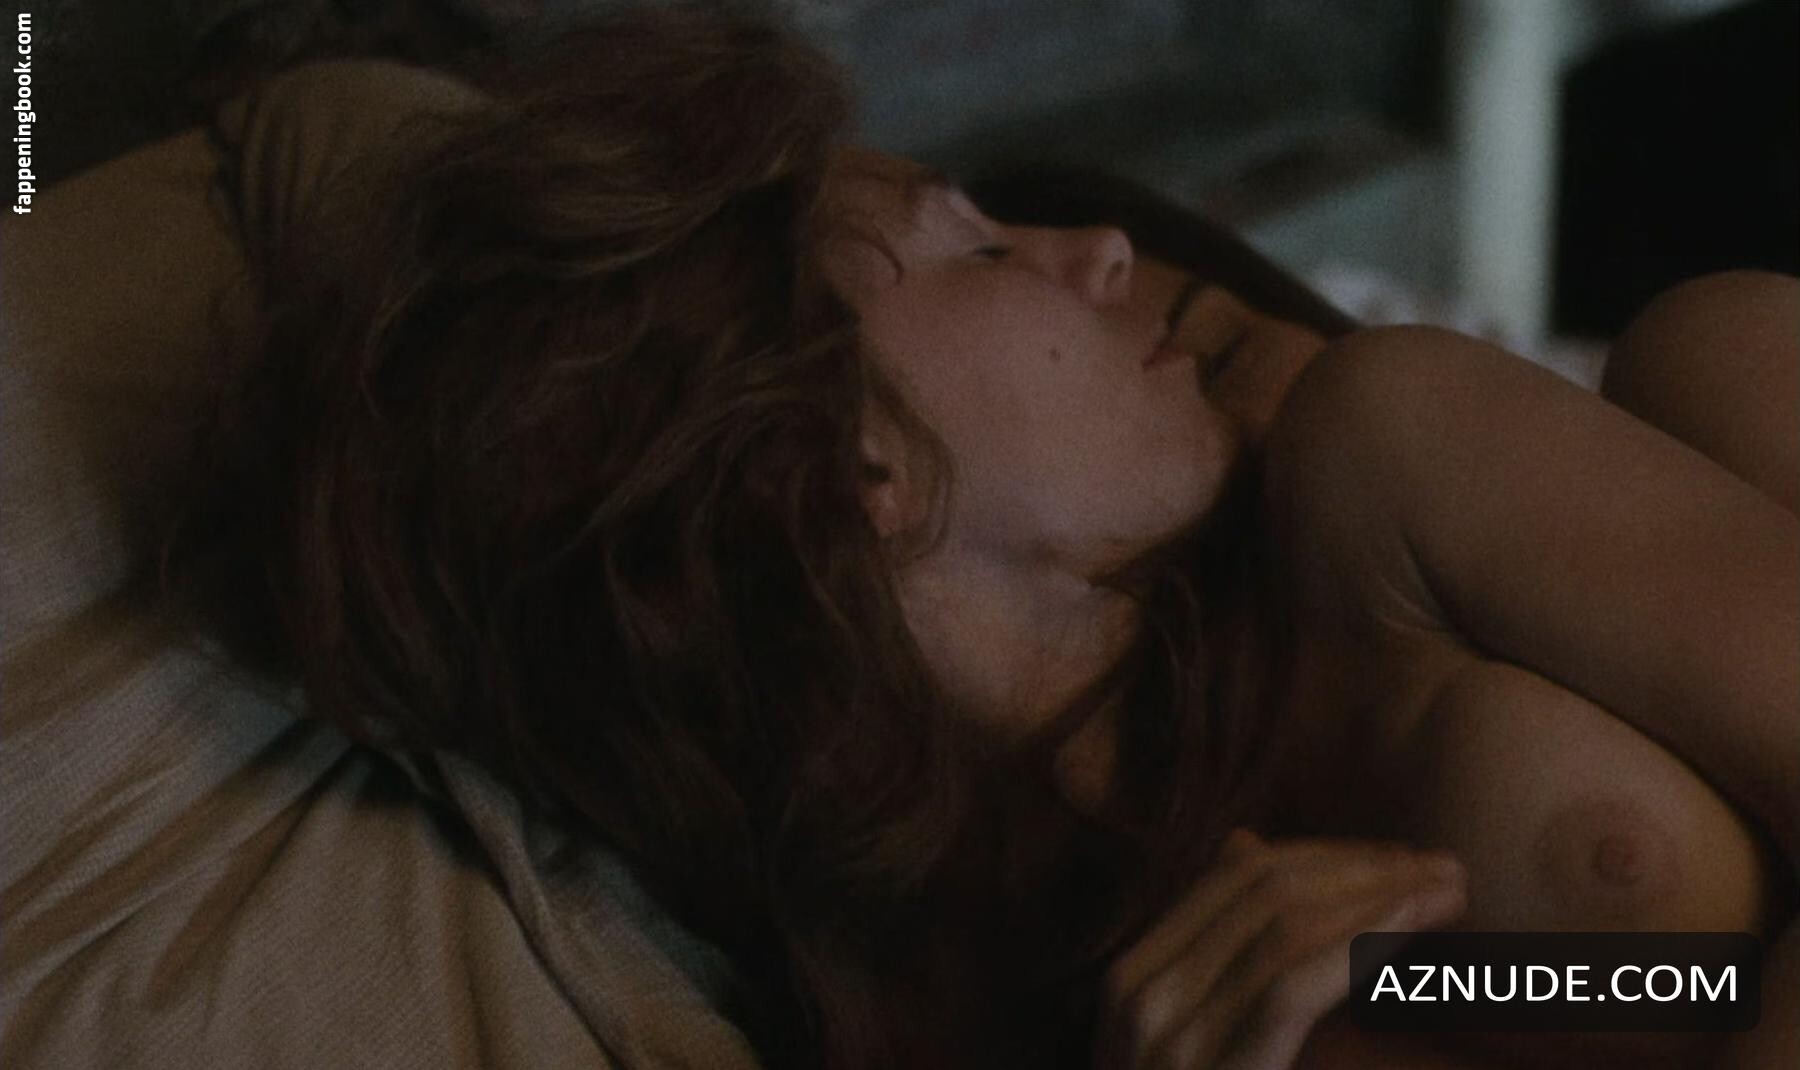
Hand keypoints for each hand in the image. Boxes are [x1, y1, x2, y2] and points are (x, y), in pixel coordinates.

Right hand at [1094, 829, 1467, 1069]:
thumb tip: (1246, 845)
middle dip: (1364, 869)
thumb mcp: (1197, 1034)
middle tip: (1447, 871)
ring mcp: (1168, 1033)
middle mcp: (1141, 991)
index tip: (1405, 862)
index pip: (1238, 876)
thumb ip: (1222, 955)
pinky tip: (1415, 931)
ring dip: (1378, 897)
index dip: (1331, 857)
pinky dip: (1362, 944)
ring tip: (1449, 894)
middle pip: (1264, 888)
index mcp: (1137, 975)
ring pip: (1283, 924)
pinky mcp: (1215, 1069)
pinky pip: (1290, 983)